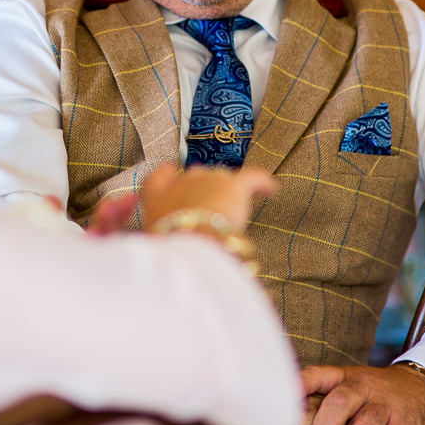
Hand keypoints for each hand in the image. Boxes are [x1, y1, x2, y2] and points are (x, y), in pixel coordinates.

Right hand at [138, 161, 275, 236]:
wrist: (190, 245)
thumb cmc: (169, 249)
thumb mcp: (153, 241)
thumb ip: (160, 229)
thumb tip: (168, 237)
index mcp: (156, 193)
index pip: (162, 175)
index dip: (171, 179)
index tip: (176, 180)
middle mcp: (182, 180)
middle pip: (197, 177)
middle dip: (203, 191)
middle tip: (210, 214)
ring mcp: (210, 179)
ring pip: (223, 180)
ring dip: (227, 193)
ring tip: (232, 213)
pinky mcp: (235, 185)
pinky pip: (254, 178)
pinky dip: (264, 183)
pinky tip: (271, 189)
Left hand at [284, 364, 424, 424]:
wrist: (424, 388)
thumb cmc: (375, 396)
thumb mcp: (350, 392)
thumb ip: (323, 412)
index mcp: (344, 377)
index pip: (317, 375)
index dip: (299, 386)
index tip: (284, 400)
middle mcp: (364, 385)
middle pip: (340, 402)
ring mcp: (386, 403)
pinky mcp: (406, 422)